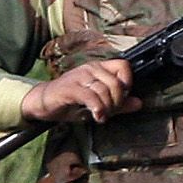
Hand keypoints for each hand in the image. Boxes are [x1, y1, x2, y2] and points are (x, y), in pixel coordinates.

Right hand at [21, 57, 138, 124]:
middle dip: (117, 102)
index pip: (123, 66)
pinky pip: (90, 96)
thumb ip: (119, 104)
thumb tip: (139, 103)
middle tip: (110, 112)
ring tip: (102, 116)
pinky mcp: (70, 88)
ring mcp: (79, 76)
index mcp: (98, 68)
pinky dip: (97, 108)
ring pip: (104, 90)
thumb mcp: (99, 104)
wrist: (44, 103)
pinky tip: (97, 116)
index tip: (122, 99)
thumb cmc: (71, 102)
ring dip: (107, 108)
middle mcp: (90, 68)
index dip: (127, 83)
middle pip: (116, 82)